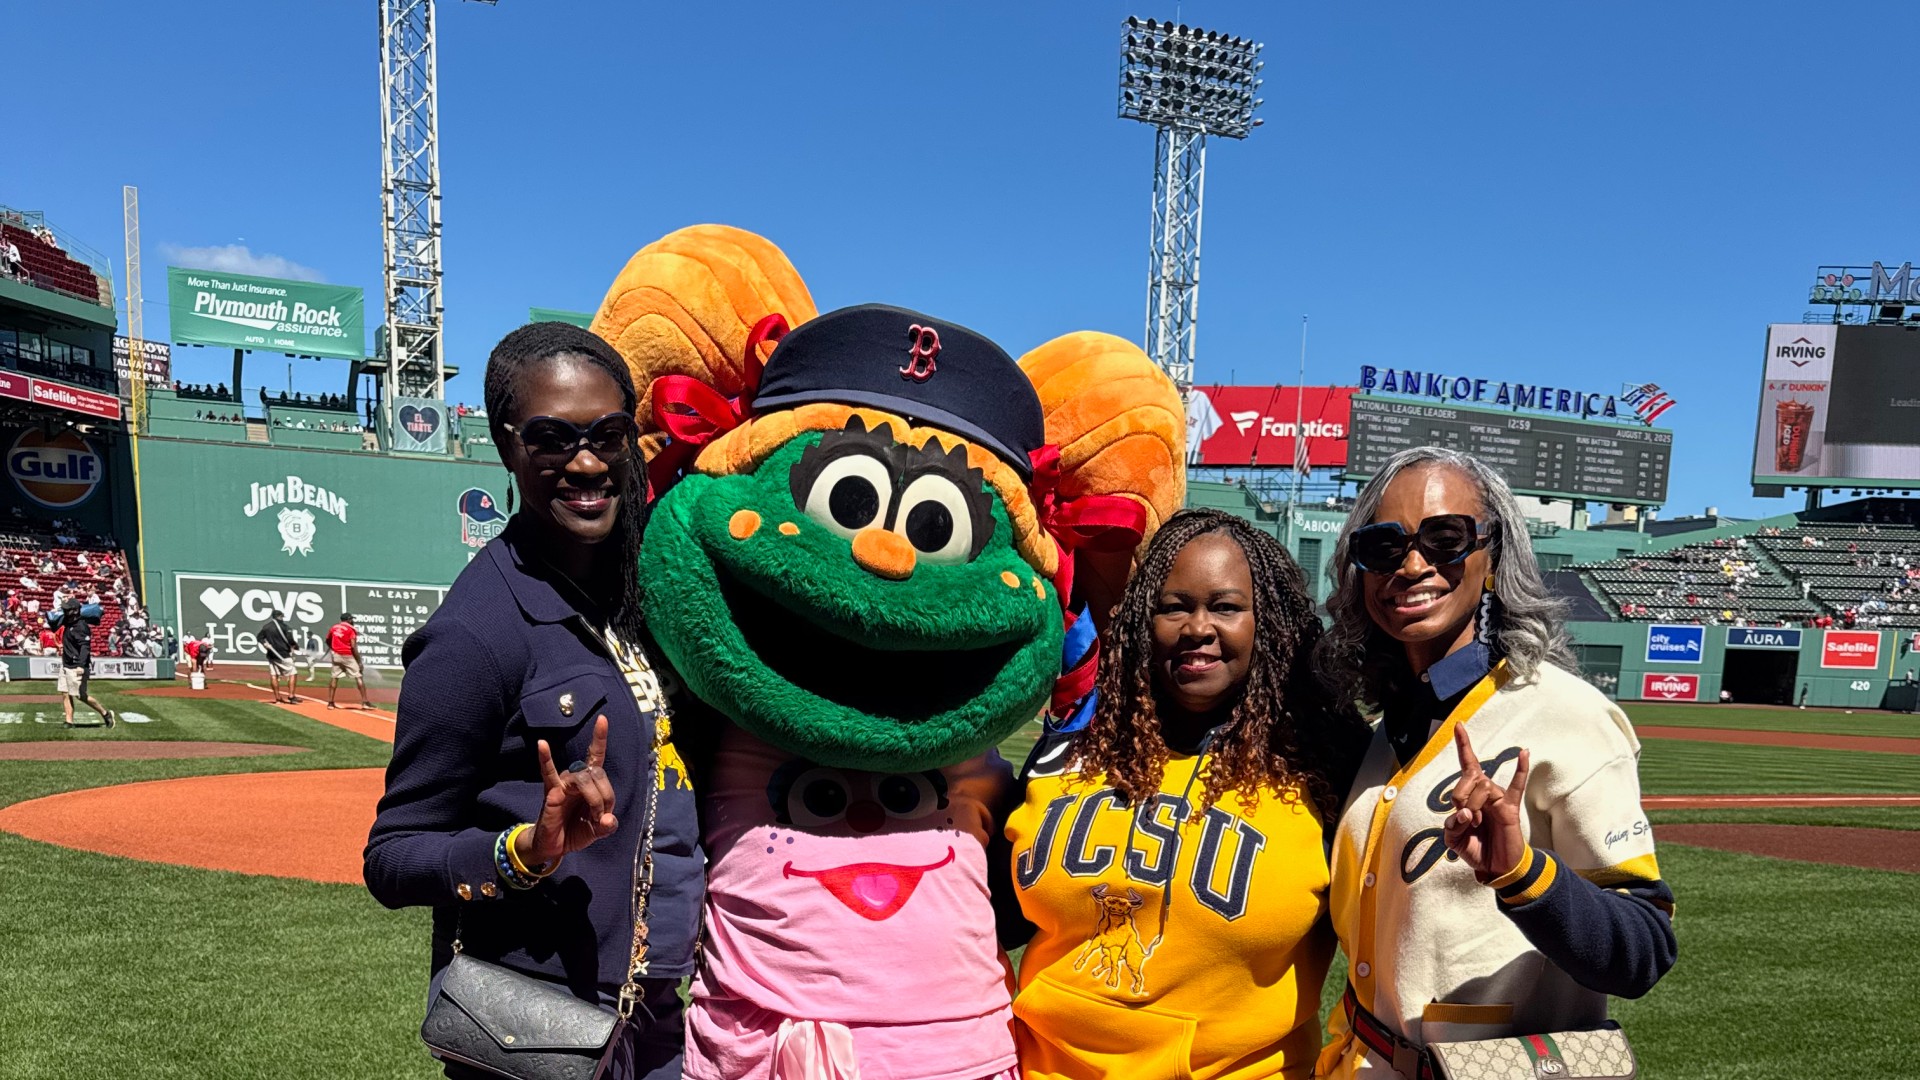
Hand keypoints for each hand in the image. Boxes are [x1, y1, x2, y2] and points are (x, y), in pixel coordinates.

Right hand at [517, 715, 617, 867]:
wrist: (554, 847)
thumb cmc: (575, 831)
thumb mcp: (597, 831)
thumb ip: (607, 825)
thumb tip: (608, 820)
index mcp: (589, 783)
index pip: (596, 757)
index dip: (599, 739)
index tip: (602, 719)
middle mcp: (576, 779)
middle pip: (597, 772)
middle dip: (606, 796)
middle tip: (602, 817)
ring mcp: (562, 784)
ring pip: (584, 779)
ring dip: (594, 798)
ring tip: (592, 817)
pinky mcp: (551, 793)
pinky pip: (548, 773)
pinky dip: (545, 758)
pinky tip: (542, 744)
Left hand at [1441, 726, 1530, 883]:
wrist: (1497, 868)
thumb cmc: (1476, 851)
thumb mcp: (1454, 841)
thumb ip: (1453, 827)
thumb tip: (1466, 813)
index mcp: (1469, 797)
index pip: (1465, 767)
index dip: (1462, 746)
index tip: (1458, 725)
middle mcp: (1483, 793)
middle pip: (1468, 777)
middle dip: (1460, 794)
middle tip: (1465, 817)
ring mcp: (1497, 799)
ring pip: (1483, 785)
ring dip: (1475, 804)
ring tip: (1478, 823)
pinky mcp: (1510, 809)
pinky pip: (1516, 786)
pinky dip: (1521, 769)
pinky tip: (1524, 753)